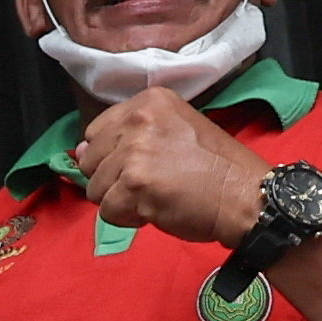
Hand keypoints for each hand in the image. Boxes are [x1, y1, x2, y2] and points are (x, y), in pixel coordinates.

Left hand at [69, 88, 271, 246]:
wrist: (244, 195)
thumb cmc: (215, 169)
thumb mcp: (174, 133)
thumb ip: (127, 137)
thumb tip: (77, 153)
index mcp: (149, 101)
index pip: (96, 131)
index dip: (112, 157)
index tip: (144, 164)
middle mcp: (139, 119)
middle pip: (90, 161)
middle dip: (114, 180)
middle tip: (152, 183)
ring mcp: (135, 150)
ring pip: (95, 189)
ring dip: (122, 201)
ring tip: (156, 196)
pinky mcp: (134, 183)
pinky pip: (107, 211)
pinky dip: (128, 219)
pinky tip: (156, 209)